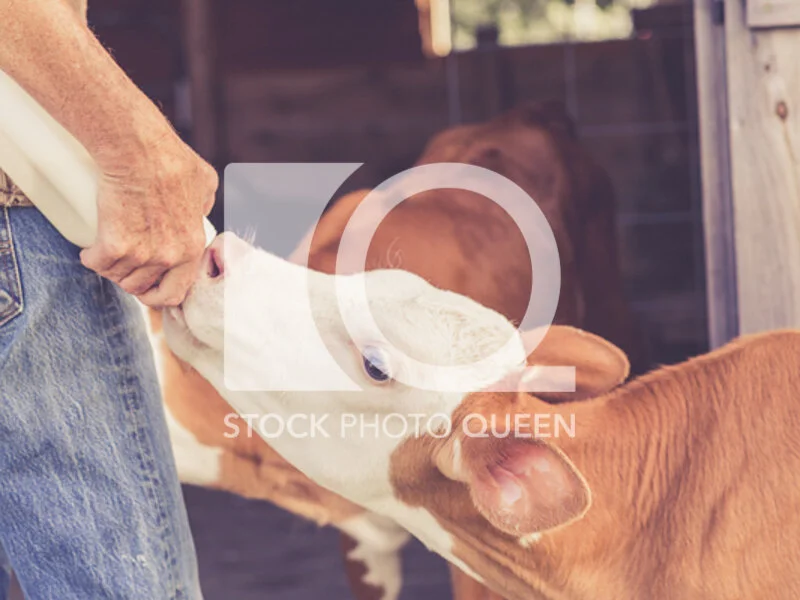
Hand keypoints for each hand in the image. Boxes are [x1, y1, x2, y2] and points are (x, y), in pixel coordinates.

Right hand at [80, 132, 216, 306]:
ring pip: (118, 277)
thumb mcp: (205, 184)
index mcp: (192, 248)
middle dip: (131, 281)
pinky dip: (91, 257)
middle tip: (123, 267)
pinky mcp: (114, 246)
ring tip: (107, 251)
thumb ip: (204, 204)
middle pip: (142, 288)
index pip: (176, 292)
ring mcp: (142, 254)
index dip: (159, 294)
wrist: (139, 151)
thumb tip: (200, 210)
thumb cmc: (171, 161)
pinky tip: (90, 249)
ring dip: (110, 267)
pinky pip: (96, 264)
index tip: (148, 287)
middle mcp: (169, 257)